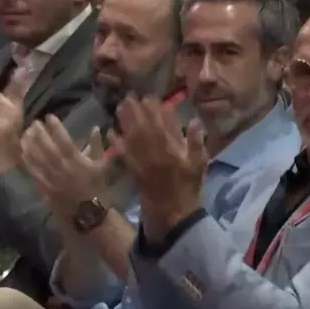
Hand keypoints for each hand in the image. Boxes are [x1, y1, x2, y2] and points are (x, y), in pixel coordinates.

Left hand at [21, 118, 109, 219]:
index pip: (64, 140)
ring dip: (30, 145)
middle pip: (47, 147)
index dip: (56, 127)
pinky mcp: (46, 187)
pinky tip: (24, 152)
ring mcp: (52, 178)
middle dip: (40, 133)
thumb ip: (97, 145)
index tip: (49, 116)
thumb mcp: (102, 165)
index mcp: (77, 161)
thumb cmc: (97, 186)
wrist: (89, 211)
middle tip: (34, 123)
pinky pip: (34, 172)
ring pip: (38, 158)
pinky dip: (28, 161)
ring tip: (26, 134)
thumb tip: (95, 127)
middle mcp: (63, 168)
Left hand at [108, 96, 206, 240]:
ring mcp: (141, 161)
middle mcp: (154, 152)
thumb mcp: (199, 165)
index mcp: (171, 149)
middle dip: (135, 110)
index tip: (150, 96)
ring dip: (124, 121)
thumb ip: (196, 142)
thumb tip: (194, 120)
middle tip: (129, 95)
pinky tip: (109, 132)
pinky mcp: (133, 170)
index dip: (154, 109)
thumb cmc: (189, 188)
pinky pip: (122, 153)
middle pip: (142, 126)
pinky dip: (116, 142)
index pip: (162, 123)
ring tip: (119, 106)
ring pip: (131, 136)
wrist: (173, 213)